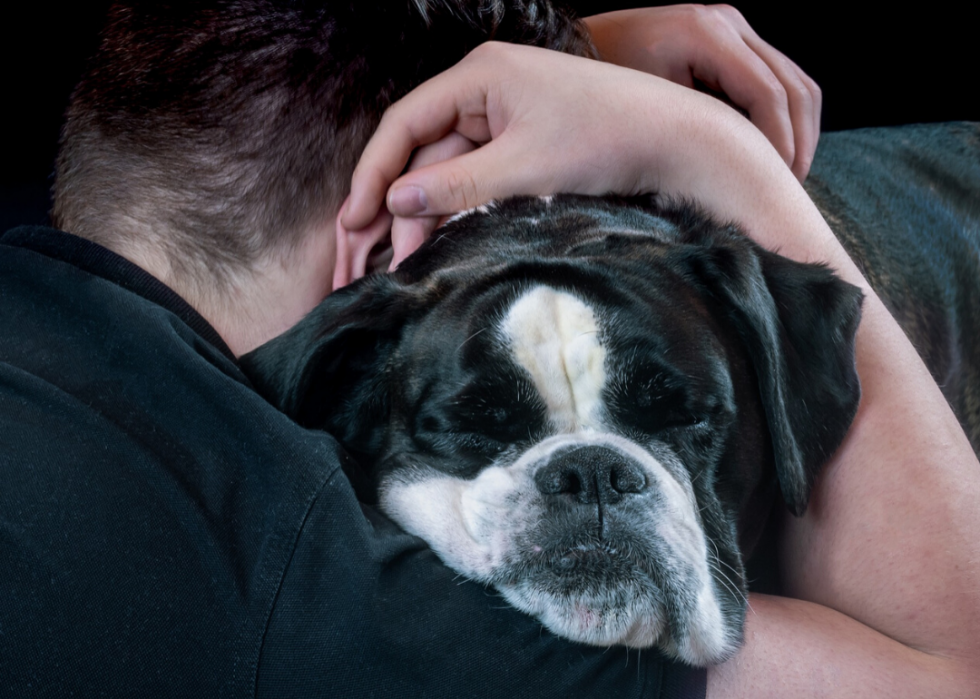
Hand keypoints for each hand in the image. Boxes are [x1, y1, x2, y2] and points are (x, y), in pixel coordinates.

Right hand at [342, 41, 786, 263]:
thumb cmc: (607, 141)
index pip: (405, 123)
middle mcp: (487, 86)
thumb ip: (453, 187)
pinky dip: (463, 205)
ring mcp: (508, 112)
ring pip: (451, 166)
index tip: (353, 218)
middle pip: (424, 148)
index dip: (373, 173)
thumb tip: (394, 202)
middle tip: (381, 255)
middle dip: (401, 203)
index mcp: (480, 75)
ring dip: (432, 212)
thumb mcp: (523, 170)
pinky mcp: (527, 138)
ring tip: (410, 260)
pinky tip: (447, 240)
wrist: (679, 141)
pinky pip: (480, 172)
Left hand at [583, 5, 820, 180]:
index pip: (767, 94)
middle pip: (794, 85)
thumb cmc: (600, 89)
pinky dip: (785, 119)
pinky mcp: (732, 41)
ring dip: (800, 132)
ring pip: (797, 82)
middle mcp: (726, 22)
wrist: (578, 51)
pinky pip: (778, 80)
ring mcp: (733, 27)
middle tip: (788, 189)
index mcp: (704, 33)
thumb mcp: (644, 113)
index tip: (776, 186)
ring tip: (785, 177)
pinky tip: (772, 156)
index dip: (780, 144)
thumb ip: (693, 132)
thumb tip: (739, 174)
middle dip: (799, 142)